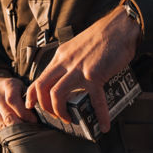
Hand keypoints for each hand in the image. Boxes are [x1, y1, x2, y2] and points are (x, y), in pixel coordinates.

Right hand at [0, 77, 37, 130]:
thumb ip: (28, 96)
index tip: (34, 120)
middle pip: (8, 116)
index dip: (24, 113)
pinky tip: (17, 134)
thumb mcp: (20, 86)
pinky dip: (9, 133)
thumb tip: (40, 112)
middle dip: (22, 125)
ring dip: (16, 131)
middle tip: (32, 130)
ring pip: (4, 124)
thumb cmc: (11, 89)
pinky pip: (0, 129)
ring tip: (27, 133)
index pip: (13, 101)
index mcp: (7, 86)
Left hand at [25, 6, 140, 132]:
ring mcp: (78, 69)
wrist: (120, 27)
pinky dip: (100, 115)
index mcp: (61, 57)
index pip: (38, 78)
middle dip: (44, 107)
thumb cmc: (104, 36)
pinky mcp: (95, 74)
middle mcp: (65, 62)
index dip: (32, 96)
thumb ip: (71, 62)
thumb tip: (71, 79)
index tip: (32, 106)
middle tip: (55, 116)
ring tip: (71, 119)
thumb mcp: (78, 47)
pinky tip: (104, 125)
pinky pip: (95, 100)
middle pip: (42, 88)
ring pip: (57, 94)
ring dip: (60, 111)